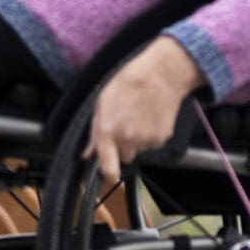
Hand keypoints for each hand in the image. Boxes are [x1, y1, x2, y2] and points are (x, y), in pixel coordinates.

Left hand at [85, 37, 203, 190]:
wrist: (160, 75)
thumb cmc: (130, 82)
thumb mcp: (102, 103)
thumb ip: (94, 132)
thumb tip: (89, 153)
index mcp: (108, 132)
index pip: (107, 169)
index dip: (108, 174)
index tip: (108, 172)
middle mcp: (127, 140)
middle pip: (124, 157)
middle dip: (123, 147)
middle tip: (126, 126)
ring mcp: (145, 141)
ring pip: (139, 150)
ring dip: (138, 140)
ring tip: (138, 117)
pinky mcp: (161, 138)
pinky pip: (152, 145)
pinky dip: (151, 135)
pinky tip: (149, 117)